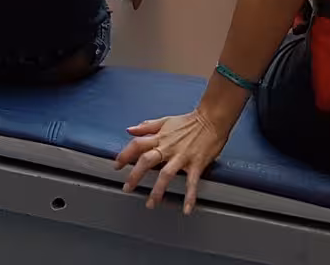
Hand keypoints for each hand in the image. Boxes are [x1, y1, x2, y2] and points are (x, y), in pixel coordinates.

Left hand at [114, 108, 232, 211]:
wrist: (212, 119)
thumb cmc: (189, 121)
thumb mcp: (165, 120)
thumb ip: (147, 127)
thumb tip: (130, 129)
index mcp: (160, 137)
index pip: (137, 145)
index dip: (125, 155)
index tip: (117, 165)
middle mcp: (168, 147)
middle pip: (147, 161)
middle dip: (135, 175)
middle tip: (127, 188)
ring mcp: (182, 157)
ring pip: (166, 174)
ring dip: (157, 190)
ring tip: (151, 203)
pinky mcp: (196, 164)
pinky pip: (192, 182)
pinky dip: (190, 196)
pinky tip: (186, 209)